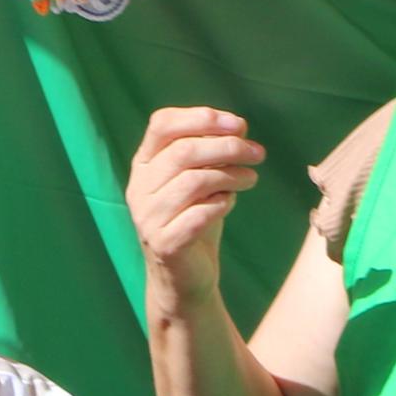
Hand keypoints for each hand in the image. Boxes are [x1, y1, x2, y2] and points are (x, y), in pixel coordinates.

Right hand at [127, 107, 260, 313]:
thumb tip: (238, 128)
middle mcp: (139, 187)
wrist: (186, 278)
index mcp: (144, 164)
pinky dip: (222, 203)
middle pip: (183, 151)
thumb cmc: (195, 219)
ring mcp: (147, 217)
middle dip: (227, 146)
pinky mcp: (164, 243)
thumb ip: (210, 155)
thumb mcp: (200, 181)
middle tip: (257, 152)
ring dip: (231, 175)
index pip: (162, 124)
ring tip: (252, 178)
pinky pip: (199, 214)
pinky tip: (231, 202)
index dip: (201, 117)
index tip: (239, 124)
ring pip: (194, 181)